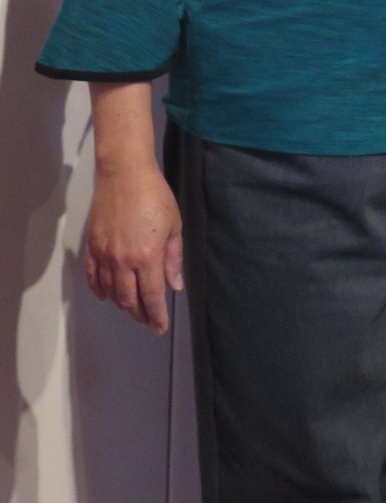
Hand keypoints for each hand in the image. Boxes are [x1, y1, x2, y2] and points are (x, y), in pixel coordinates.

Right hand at [85, 165, 183, 334]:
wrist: (125, 175)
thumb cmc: (155, 196)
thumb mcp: (174, 225)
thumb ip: (173, 258)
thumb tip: (175, 285)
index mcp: (148, 256)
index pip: (152, 295)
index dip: (156, 314)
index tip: (160, 327)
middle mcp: (123, 261)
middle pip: (129, 298)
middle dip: (140, 314)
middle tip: (148, 321)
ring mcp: (105, 255)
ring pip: (111, 291)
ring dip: (122, 304)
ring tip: (133, 310)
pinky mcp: (92, 247)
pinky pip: (93, 277)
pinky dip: (99, 290)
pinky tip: (106, 296)